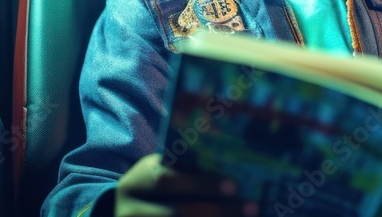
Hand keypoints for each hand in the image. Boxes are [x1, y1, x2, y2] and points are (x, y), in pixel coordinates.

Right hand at [115, 153, 257, 216]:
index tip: (233, 186)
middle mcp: (130, 213)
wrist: (134, 215)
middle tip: (251, 207)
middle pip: (176, 214)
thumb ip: (187, 170)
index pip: (166, 181)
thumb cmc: (159, 190)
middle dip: (217, 211)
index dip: (200, 184)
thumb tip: (235, 169)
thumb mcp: (164, 174)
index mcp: (137, 183)